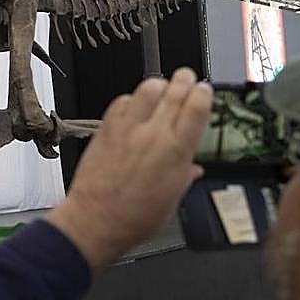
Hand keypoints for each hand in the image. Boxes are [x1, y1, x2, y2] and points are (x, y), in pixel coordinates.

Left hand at [45, 69, 211, 270]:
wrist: (95, 222)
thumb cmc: (133, 219)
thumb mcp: (171, 201)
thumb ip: (183, 177)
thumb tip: (192, 169)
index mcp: (176, 154)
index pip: (196, 109)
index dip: (203, 93)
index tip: (204, 89)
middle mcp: (154, 136)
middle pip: (175, 92)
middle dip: (184, 79)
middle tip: (186, 76)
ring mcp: (128, 130)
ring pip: (147, 89)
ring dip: (158, 84)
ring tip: (160, 87)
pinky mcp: (107, 129)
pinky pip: (121, 101)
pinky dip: (131, 99)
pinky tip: (133, 105)